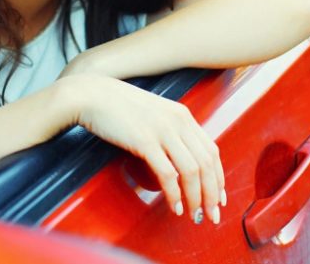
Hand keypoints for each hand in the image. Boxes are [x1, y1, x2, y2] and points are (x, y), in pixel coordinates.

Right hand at [61, 75, 225, 223]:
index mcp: (182, 114)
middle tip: (211, 215)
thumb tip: (178, 159)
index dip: (219, 178)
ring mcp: (162, 130)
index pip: (212, 150)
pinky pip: (168, 174)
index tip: (218, 197)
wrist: (90, 94)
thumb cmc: (115, 106)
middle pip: (207, 164)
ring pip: (192, 171)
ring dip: (196, 198)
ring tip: (194, 215)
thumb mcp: (152, 113)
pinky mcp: (145, 140)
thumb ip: (169, 131)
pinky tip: (174, 206)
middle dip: (212, 194)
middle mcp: (178, 121)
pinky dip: (174, 194)